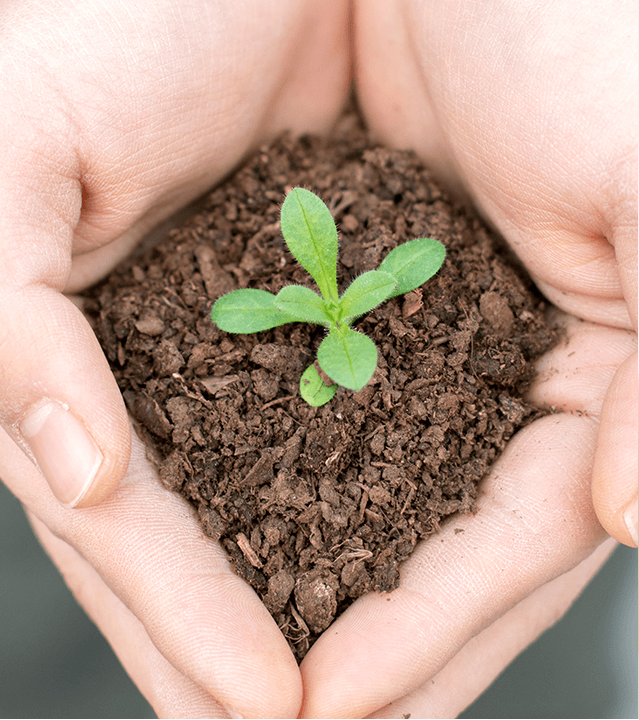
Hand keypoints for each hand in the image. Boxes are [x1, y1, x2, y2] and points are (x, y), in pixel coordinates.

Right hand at [0, 0, 348, 715]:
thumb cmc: (106, 23)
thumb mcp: (12, 154)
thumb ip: (8, 314)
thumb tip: (73, 468)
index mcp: (75, 352)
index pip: (127, 523)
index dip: (184, 619)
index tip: (259, 707)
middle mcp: (165, 369)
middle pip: (206, 545)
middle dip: (245, 651)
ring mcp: (250, 349)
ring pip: (287, 506)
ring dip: (329, 603)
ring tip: (375, 695)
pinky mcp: (330, 309)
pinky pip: (371, 424)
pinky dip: (392, 502)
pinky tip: (417, 568)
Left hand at [297, 1, 635, 716]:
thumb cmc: (599, 35)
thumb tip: (634, 522)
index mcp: (609, 375)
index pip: (520, 547)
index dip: (432, 634)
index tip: (332, 706)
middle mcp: (529, 377)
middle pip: (447, 550)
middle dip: (376, 646)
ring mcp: (449, 346)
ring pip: (382, 499)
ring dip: (323, 585)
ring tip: (248, 667)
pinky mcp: (379, 301)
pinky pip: (325, 415)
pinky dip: (284, 481)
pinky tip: (237, 536)